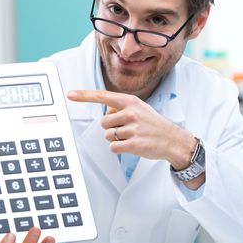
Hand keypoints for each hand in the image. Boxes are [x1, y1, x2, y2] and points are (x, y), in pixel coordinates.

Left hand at [67, 90, 195, 169]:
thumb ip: (120, 107)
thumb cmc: (153, 124)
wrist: (172, 139)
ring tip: (131, 137)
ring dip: (115, 139)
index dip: (85, 96)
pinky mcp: (134, 144)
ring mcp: (133, 128)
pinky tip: (131, 145)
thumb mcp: (139, 108)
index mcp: (130, 101)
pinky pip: (113, 147)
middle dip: (111, 128)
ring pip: (107, 135)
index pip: (103, 96)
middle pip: (103, 122)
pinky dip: (119, 148)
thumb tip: (106, 112)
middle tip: (127, 129)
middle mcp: (131, 112)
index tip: (70, 94)